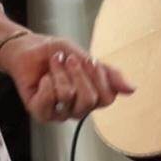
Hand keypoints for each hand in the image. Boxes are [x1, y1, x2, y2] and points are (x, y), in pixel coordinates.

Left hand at [0, 34, 133, 122]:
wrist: (29, 48)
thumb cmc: (56, 53)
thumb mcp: (86, 59)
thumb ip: (108, 74)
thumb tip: (132, 88)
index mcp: (91, 97)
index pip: (107, 98)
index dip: (100, 78)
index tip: (89, 60)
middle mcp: (77, 109)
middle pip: (89, 99)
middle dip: (78, 74)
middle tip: (68, 60)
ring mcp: (58, 112)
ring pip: (68, 96)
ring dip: (59, 73)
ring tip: (53, 63)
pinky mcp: (39, 111)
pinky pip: (48, 101)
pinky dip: (46, 83)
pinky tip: (43, 78)